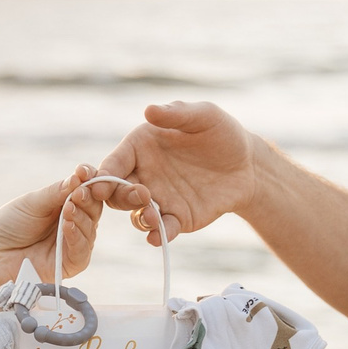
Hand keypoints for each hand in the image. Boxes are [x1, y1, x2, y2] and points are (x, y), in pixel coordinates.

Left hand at [0, 168, 106, 293]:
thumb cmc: (9, 225)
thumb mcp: (33, 202)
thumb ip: (57, 191)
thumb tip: (80, 176)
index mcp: (64, 204)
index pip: (86, 191)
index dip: (90, 180)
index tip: (84, 172)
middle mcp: (72, 223)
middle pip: (94, 210)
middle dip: (87, 199)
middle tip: (77, 194)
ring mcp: (72, 244)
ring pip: (90, 230)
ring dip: (81, 217)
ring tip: (68, 208)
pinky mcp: (69, 264)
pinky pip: (81, 252)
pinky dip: (77, 237)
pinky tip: (67, 226)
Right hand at [95, 101, 260, 238]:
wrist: (248, 165)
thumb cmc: (221, 133)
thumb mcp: (203, 116)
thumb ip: (176, 113)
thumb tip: (148, 110)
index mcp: (140, 148)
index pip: (113, 163)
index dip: (103, 175)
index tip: (99, 186)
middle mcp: (144, 175)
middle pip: (117, 193)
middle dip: (120, 197)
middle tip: (141, 194)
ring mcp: (159, 199)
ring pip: (136, 214)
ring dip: (139, 218)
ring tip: (152, 216)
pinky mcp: (177, 218)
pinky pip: (162, 231)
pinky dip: (158, 236)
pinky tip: (158, 238)